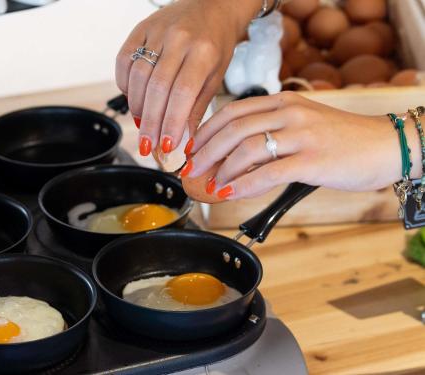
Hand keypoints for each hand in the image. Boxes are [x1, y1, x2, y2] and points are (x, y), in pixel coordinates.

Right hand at [116, 0, 261, 155]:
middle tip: (147, 146)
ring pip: (138, 76)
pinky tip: (134, 99)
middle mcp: (179, 39)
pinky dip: (125, 85)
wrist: (212, 6)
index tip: (167, 145)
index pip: (182, 93)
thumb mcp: (216, 76)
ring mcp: (157, 31)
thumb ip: (197, 108)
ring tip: (142, 125)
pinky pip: (124, 61)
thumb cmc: (216, 44)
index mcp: (203, 52)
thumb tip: (184, 142)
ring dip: (137, 107)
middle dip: (150, 123)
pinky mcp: (140, 28)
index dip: (171, 121)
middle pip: (157, 88)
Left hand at [184, 91, 420, 199]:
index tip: (191, 147)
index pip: (232, 111)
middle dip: (204, 151)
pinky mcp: (312, 160)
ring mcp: (301, 135)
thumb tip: (235, 154)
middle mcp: (289, 113)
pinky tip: (229, 193)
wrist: (384, 145)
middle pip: (233, 129)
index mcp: (283, 102)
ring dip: (221, 168)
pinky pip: (268, 172)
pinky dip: (244, 184)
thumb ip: (272, 130)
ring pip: (246, 149)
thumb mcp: (303, 122)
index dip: (206, 130)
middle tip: (190, 168)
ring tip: (209, 184)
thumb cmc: (341, 139)